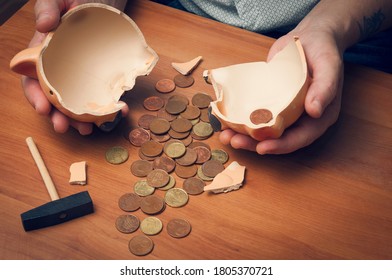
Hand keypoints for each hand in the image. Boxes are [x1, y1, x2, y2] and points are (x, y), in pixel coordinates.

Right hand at [22, 0, 127, 134]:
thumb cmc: (77, 3)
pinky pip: (102, 96)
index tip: (42, 108)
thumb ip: (47, 8)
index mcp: (44, 56)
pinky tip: (115, 113)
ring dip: (79, 120)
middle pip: (54, 99)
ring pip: (76, 104)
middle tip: (64, 127)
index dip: (35, 96)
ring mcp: (81, 78)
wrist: (102, 5)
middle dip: (57, 116)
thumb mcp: (58, 0)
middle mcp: (60, 71)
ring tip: (88, 130)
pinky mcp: (100, 79)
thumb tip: (43, 26)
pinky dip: (108, 108)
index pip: (32, 80)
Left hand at [219, 27, 342, 153]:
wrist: (310, 38)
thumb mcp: (328, 65)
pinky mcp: (270, 103)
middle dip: (255, 144)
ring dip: (244, 136)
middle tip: (235, 141)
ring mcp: (284, 112)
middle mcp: (301, 119)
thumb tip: (315, 112)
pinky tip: (225, 121)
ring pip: (264, 131)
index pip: (301, 137)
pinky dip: (241, 121)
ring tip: (225, 135)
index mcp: (320, 116)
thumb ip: (325, 88)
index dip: (282, 145)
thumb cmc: (323, 51)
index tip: (262, 148)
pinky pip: (256, 116)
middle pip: (278, 139)